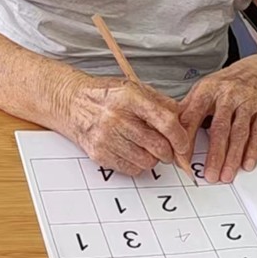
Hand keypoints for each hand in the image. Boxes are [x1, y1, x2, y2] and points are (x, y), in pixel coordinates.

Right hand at [68, 75, 189, 176]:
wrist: (72, 102)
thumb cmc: (105, 95)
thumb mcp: (134, 88)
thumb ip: (160, 102)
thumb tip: (183, 119)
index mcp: (129, 97)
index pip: (165, 122)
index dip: (180, 137)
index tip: (184, 144)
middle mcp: (117, 118)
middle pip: (158, 146)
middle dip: (169, 151)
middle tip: (169, 148)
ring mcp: (106, 138)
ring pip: (147, 161)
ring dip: (153, 158)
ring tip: (147, 146)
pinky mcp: (99, 154)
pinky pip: (131, 169)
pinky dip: (138, 164)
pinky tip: (133, 151)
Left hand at [179, 57, 256, 182]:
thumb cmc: (225, 85)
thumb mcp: (203, 90)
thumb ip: (188, 110)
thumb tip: (168, 134)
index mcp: (207, 89)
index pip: (193, 117)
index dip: (187, 141)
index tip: (182, 161)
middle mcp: (228, 94)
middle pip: (219, 128)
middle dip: (214, 155)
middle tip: (209, 176)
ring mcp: (248, 100)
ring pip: (239, 132)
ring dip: (232, 157)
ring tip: (226, 175)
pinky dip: (253, 150)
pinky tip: (246, 164)